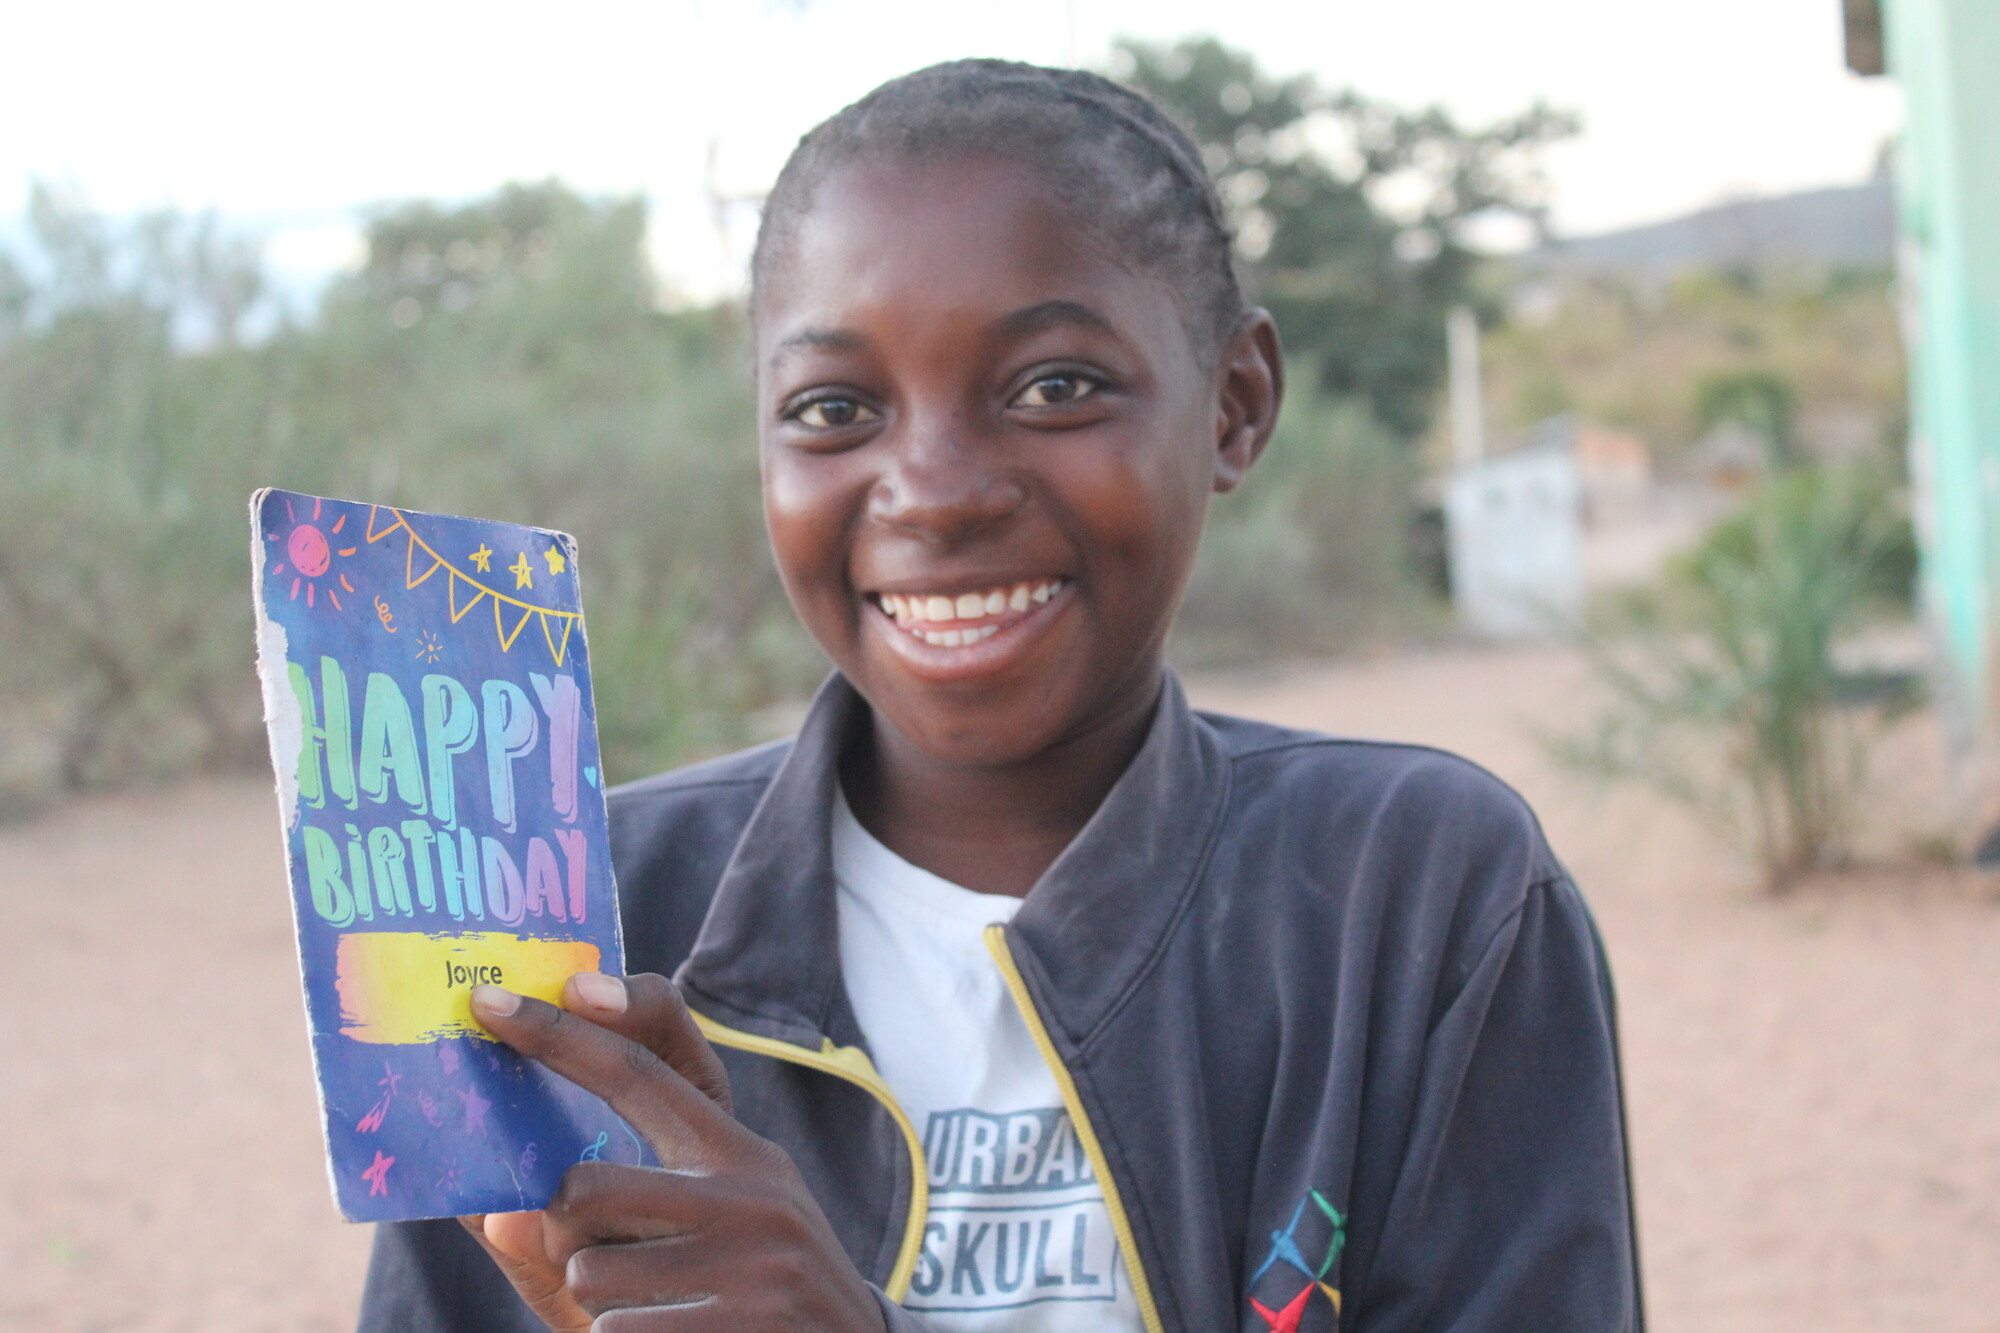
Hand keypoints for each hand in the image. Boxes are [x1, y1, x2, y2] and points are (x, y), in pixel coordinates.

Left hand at [457, 972, 885, 1332]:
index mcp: (738, 1151)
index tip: (489, 1003)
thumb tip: (495, 1211)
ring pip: (587, 1274)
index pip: (637, 1071)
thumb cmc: (753, 1284)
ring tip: (653, 1305)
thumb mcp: (719, 1213)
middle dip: (565, 1232)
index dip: (558, 1035)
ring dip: (597, 1301)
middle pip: (583, 1187)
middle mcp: (748, 1194)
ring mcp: (751, 1262)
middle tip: (598, 1255)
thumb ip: (623, 1195)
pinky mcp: (741, 1324)